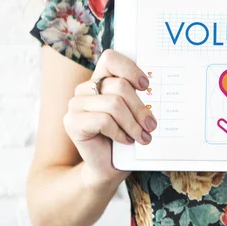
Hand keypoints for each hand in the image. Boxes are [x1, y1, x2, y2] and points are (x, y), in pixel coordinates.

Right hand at [63, 49, 157, 186]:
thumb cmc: (123, 136)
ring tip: (142, 136)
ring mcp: (75, 104)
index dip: (130, 69)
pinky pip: (103, 121)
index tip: (145, 86)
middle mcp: (85, 89)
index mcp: (100, 80)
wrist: (107, 167)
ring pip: (114, 105)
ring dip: (133, 124)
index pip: (110, 58)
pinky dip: (119, 132)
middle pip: (119, 86)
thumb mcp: (133, 113)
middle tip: (151, 124)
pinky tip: (125, 140)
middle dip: (140, 108)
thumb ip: (137, 97)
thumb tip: (154, 90)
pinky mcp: (71, 122)